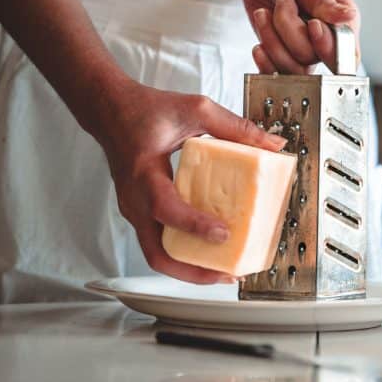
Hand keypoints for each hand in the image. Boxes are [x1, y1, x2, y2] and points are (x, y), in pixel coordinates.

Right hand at [93, 80, 286, 283]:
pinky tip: (210, 251)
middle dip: (193, 271)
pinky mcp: (141, 214)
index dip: (193, 225)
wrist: (110, 111)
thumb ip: (235, 126)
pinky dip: (184, 254)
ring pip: (157, 255)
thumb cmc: (145, 110)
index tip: (222, 233)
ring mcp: (135, 211)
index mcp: (144, 172)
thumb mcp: (195, 109)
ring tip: (224, 271)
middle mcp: (135, 199)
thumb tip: (271, 143)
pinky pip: (160, 243)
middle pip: (157, 253)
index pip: (164, 208)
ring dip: (190, 269)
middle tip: (228, 272)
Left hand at [243, 0, 360, 73]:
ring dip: (272, 39)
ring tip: (265, 13)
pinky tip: (258, 46)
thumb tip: (347, 16)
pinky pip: (276, 73)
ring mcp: (305, 52)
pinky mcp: (285, 56)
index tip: (312, 24)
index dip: (327, 47)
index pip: (346, 55)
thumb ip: (322, 1)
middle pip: (311, 57)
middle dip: (289, 29)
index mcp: (343, 23)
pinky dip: (264, 62)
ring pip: (291, 67)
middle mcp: (326, 42)